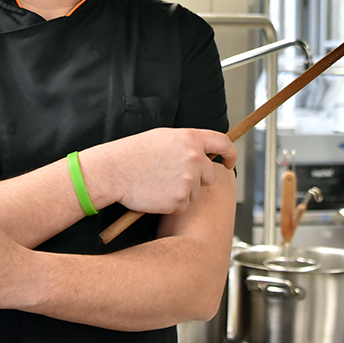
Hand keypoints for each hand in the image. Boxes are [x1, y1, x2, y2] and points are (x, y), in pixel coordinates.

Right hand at [86, 127, 235, 214]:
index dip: (230, 154)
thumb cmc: (133, 153)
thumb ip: (187, 143)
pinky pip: (183, 205)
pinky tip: (156, 193)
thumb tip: (203, 152)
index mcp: (191, 139)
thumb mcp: (163, 137)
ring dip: (182, 191)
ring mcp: (189, 181)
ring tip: (159, 182)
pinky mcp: (180, 200)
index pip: (223, 143)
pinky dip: (172, 203)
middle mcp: (194, 159)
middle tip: (175, 177)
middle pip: (210, 174)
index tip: (229, 162)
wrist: (114, 171)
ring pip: (196, 191)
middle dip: (198, 178)